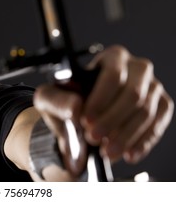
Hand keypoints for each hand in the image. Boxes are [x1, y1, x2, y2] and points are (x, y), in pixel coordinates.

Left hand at [33, 45, 173, 174]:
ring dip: (126, 136)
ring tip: (106, 152)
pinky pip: (157, 124)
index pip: (113, 74)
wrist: (78, 120)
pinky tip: (127, 154)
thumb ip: (58, 100)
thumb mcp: (50, 99)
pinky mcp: (161, 106)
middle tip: (93, 139)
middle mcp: (136, 68)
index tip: (85, 121)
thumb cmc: (65, 102)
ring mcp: (152, 86)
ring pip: (146, 112)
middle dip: (112, 120)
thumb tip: (75, 107)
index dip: (100, 99)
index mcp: (111, 57)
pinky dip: (142, 142)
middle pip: (134, 93)